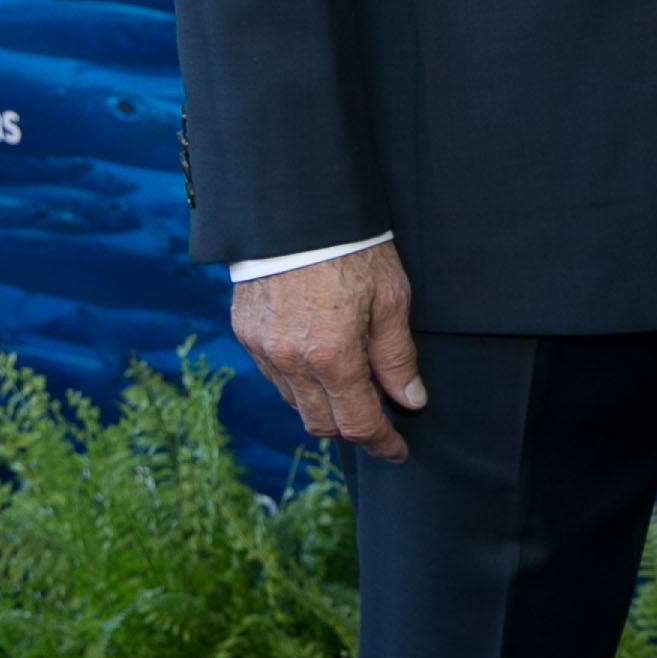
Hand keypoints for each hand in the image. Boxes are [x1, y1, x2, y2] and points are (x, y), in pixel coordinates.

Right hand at [229, 241, 425, 463]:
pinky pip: (275, 376)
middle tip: (380, 423)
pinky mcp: (246, 333)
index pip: (357, 423)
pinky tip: (320, 365)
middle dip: (353, 430)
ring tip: (353, 391)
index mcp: (331, 356)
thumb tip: (410, 400)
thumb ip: (396, 356)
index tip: (399, 450)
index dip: (382, 443)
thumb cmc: (352, 246)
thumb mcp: (391, 297)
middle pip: (322, 424)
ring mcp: (262, 349)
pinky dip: (299, 382)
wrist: (296, 207)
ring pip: (296, 403)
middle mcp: (290, 361)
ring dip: (324, 407)